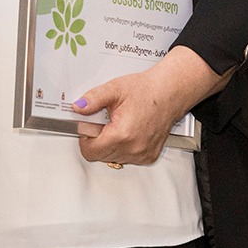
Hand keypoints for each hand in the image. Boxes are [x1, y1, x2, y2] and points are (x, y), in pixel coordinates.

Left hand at [71, 47, 224, 166]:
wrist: (169, 92)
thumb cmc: (147, 91)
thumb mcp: (114, 89)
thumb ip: (93, 99)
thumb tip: (78, 108)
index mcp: (122, 134)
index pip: (90, 151)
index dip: (85, 136)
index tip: (89, 126)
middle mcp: (134, 148)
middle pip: (100, 156)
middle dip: (97, 139)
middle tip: (105, 122)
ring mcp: (142, 155)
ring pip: (112, 158)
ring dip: (110, 145)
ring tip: (118, 125)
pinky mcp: (149, 157)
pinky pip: (127, 158)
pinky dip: (123, 148)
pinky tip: (129, 131)